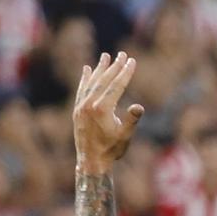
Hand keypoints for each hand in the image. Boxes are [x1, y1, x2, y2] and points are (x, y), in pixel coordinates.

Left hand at [73, 52, 144, 175]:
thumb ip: (131, 120)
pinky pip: (81, 89)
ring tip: (106, 56)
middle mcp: (89, 104)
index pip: (116, 85)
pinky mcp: (77, 109)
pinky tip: (87, 69)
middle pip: (104, 80)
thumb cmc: (111, 150)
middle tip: (122, 54)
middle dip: (114, 66)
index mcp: (102, 109)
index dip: (125, 72)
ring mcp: (81, 106)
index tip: (131, 61)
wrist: (91, 161)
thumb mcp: (125, 137)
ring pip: (92, 82)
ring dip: (100, 69)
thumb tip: (139, 107)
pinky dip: (85, 79)